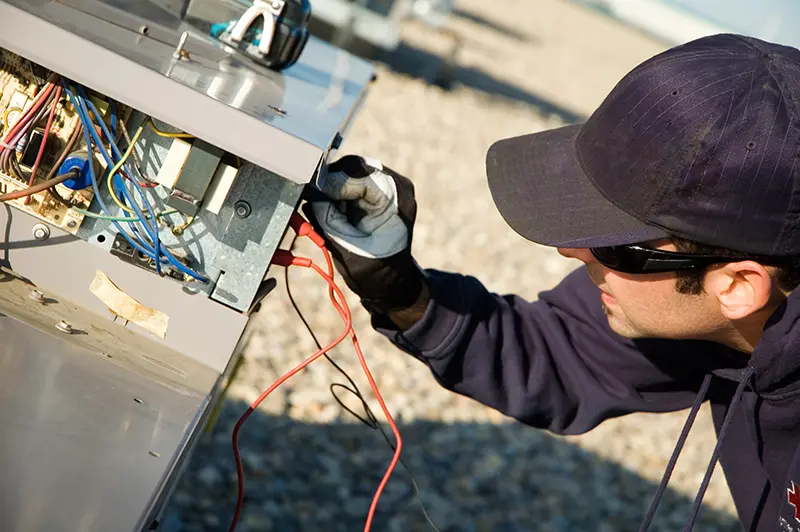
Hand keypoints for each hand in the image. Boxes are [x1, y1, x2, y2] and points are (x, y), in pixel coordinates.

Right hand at [303, 155, 428, 324]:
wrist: (391, 283)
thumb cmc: (374, 271)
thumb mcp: (346, 246)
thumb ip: (328, 217)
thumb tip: (309, 193)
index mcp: (398, 199)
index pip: (361, 176)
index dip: (332, 182)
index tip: (310, 191)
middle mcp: (397, 186)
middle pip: (356, 167)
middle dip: (330, 180)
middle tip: (309, 195)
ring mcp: (388, 186)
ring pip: (350, 171)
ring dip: (331, 185)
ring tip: (318, 204)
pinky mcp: (376, 191)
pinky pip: (350, 180)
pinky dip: (336, 191)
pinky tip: (327, 205)